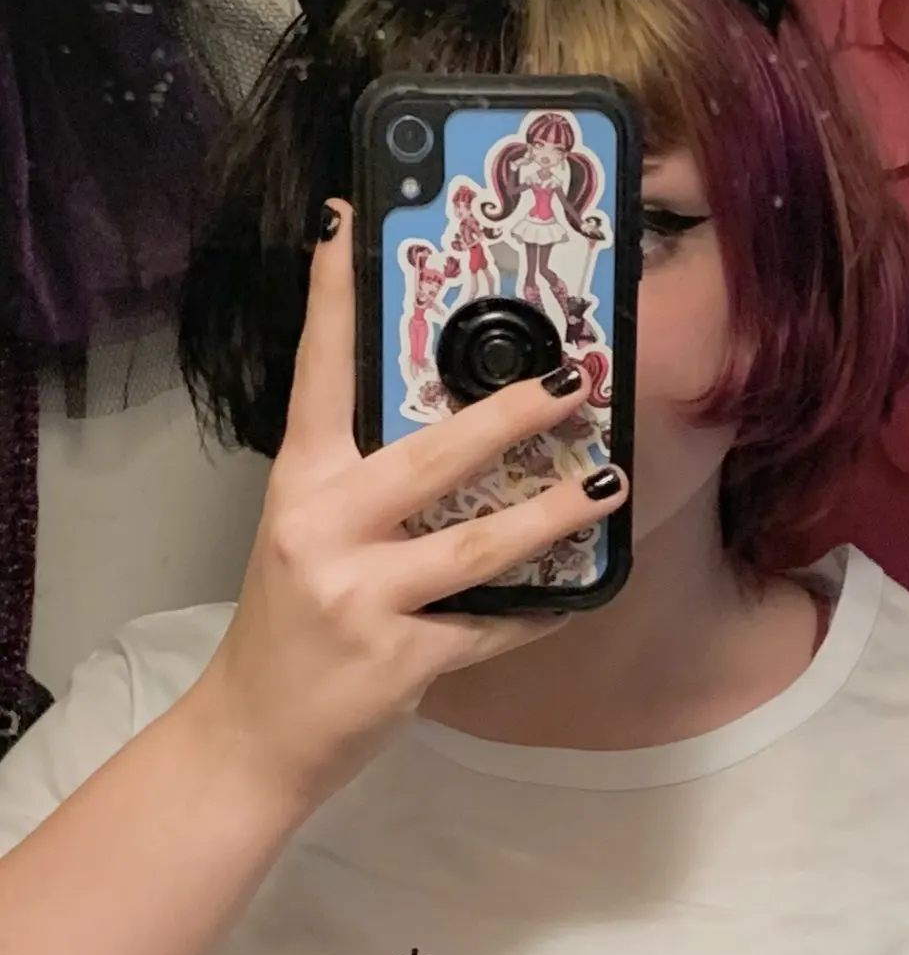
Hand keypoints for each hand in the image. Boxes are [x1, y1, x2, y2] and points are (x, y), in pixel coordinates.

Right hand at [189, 201, 626, 812]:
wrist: (253, 733)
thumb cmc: (288, 627)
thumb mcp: (307, 539)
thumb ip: (363, 490)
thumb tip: (460, 436)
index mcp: (299, 486)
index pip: (317, 375)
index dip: (330, 296)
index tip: (346, 220)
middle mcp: (324, 530)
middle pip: (432, 457)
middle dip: (511, 414)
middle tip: (572, 380)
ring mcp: (361, 597)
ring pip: (478, 546)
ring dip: (552, 514)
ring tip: (608, 485)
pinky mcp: (399, 659)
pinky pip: (491, 628)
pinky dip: (540, 614)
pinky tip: (580, 596)